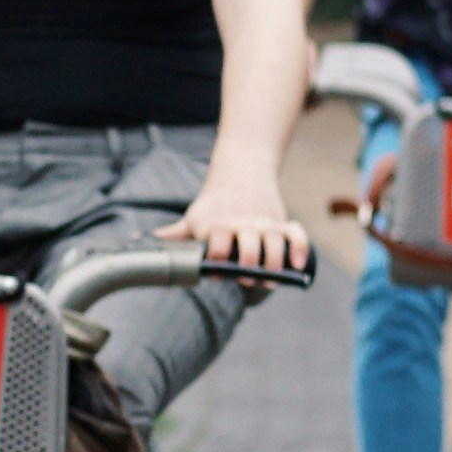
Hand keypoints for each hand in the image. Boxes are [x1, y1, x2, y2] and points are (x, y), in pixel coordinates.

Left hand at [168, 174, 310, 280]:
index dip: (218, 259)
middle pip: (249, 246)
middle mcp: (242, 225)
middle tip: (247, 278)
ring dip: (274, 262)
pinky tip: (298, 265)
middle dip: (249, 266)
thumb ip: (177, 234)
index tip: (217, 272)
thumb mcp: (194, 217)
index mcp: (217, 225)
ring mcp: (264, 224)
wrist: (240, 172)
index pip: (218, 244)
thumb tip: (150, 241)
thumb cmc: (214, 204)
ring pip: (274, 242)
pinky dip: (301, 248)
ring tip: (272, 278)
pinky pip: (296, 234)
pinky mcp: (281, 222)